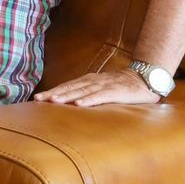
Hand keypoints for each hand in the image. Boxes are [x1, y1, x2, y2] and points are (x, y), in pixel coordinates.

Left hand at [33, 70, 160, 106]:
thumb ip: (89, 94)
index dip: (52, 91)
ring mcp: (105, 85)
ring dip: (67, 96)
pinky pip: (100, 96)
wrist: (147, 78)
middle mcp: (94, 81)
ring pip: (82, 91)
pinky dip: (89, 100)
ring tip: (53, 101)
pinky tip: (78, 105)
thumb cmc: (123, 86)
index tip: (37, 98)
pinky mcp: (116, 91)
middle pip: (70, 87)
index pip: (67, 86)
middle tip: (38, 99)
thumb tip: (72, 104)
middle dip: (53, 93)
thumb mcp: (103, 89)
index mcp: (89, 81)